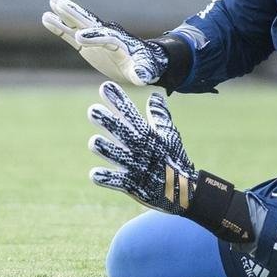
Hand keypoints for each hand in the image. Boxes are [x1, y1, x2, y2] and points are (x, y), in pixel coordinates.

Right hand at [42, 0, 168, 85]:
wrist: (139, 61)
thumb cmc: (145, 66)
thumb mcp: (146, 71)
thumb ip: (141, 73)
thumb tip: (141, 77)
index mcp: (120, 43)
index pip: (106, 38)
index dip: (94, 38)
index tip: (80, 38)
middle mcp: (105, 35)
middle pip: (90, 23)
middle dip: (76, 14)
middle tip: (60, 3)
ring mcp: (94, 38)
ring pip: (78, 23)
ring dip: (66, 13)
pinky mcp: (86, 44)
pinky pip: (70, 34)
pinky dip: (59, 26)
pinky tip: (46, 17)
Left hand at [87, 81, 195, 213]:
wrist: (184, 190)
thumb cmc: (174, 158)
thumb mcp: (170, 134)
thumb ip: (159, 114)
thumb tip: (155, 95)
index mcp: (148, 134)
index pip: (130, 113)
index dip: (118, 100)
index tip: (105, 86)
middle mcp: (141, 149)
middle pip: (122, 132)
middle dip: (108, 122)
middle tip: (92, 111)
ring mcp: (137, 167)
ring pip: (119, 156)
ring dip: (107, 150)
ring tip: (94, 142)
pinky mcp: (134, 186)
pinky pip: (118, 182)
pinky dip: (107, 179)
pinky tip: (94, 175)